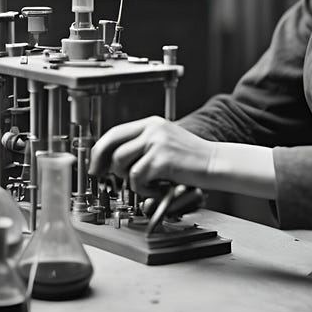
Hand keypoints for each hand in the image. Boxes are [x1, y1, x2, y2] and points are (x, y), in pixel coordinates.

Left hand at [88, 116, 214, 193]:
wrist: (216, 163)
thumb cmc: (192, 159)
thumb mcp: (166, 143)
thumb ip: (143, 146)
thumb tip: (114, 161)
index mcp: (152, 123)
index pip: (115, 133)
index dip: (99, 150)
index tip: (95, 166)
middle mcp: (153, 129)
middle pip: (112, 147)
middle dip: (105, 166)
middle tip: (106, 180)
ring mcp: (157, 143)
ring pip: (122, 164)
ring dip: (129, 180)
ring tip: (147, 183)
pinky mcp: (161, 159)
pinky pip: (137, 178)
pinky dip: (144, 189)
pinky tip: (158, 187)